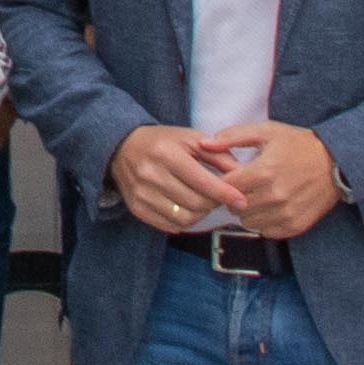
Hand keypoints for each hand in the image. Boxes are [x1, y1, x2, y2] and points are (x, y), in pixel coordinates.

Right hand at [111, 126, 244, 234]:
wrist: (122, 148)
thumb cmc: (162, 142)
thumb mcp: (190, 138)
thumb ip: (218, 155)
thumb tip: (241, 174)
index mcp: (166, 154)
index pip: (201, 181)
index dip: (224, 193)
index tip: (241, 200)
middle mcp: (151, 175)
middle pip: (195, 203)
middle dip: (214, 203)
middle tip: (219, 197)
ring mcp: (142, 194)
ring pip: (184, 218)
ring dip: (201, 214)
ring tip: (203, 202)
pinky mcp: (137, 209)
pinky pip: (170, 226)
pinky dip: (185, 221)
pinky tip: (187, 208)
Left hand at [213, 125, 342, 239]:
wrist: (336, 163)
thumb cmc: (299, 144)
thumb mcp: (266, 131)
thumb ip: (232, 137)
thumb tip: (203, 143)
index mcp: (264, 171)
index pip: (226, 186)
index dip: (223, 181)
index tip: (229, 176)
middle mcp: (274, 196)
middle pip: (235, 206)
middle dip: (234, 196)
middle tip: (245, 186)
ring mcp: (285, 213)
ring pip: (248, 222)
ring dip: (247, 211)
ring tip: (258, 195)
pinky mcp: (295, 226)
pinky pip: (265, 231)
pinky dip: (264, 221)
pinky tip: (270, 207)